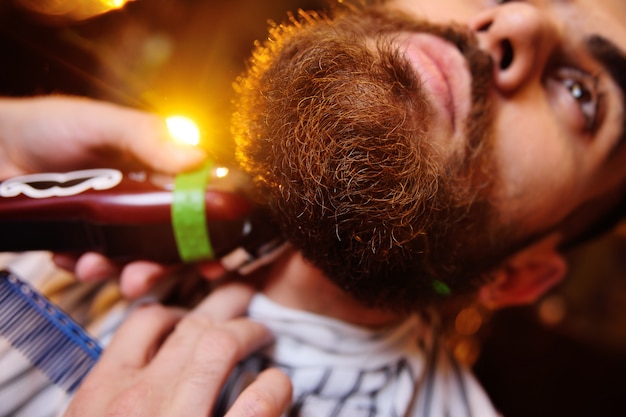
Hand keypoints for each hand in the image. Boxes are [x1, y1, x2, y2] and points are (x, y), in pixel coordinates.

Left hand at [0, 94, 210, 293]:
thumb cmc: (51, 125)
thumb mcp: (104, 125)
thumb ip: (150, 138)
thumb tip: (198, 158)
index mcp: (158, 171)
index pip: (195, 207)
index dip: (207, 236)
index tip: (212, 261)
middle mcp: (139, 201)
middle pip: (166, 244)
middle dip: (159, 268)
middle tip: (142, 278)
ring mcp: (110, 222)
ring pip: (129, 259)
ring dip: (116, 272)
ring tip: (92, 266)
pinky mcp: (80, 238)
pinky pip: (89, 263)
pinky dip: (80, 266)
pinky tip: (66, 256)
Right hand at [63, 283, 291, 416]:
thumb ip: (111, 399)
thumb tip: (147, 374)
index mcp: (100, 395)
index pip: (143, 322)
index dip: (177, 308)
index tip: (194, 312)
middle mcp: (137, 400)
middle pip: (190, 325)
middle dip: (225, 302)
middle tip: (246, 294)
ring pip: (221, 344)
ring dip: (250, 332)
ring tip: (265, 333)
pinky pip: (257, 399)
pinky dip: (274, 385)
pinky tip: (278, 385)